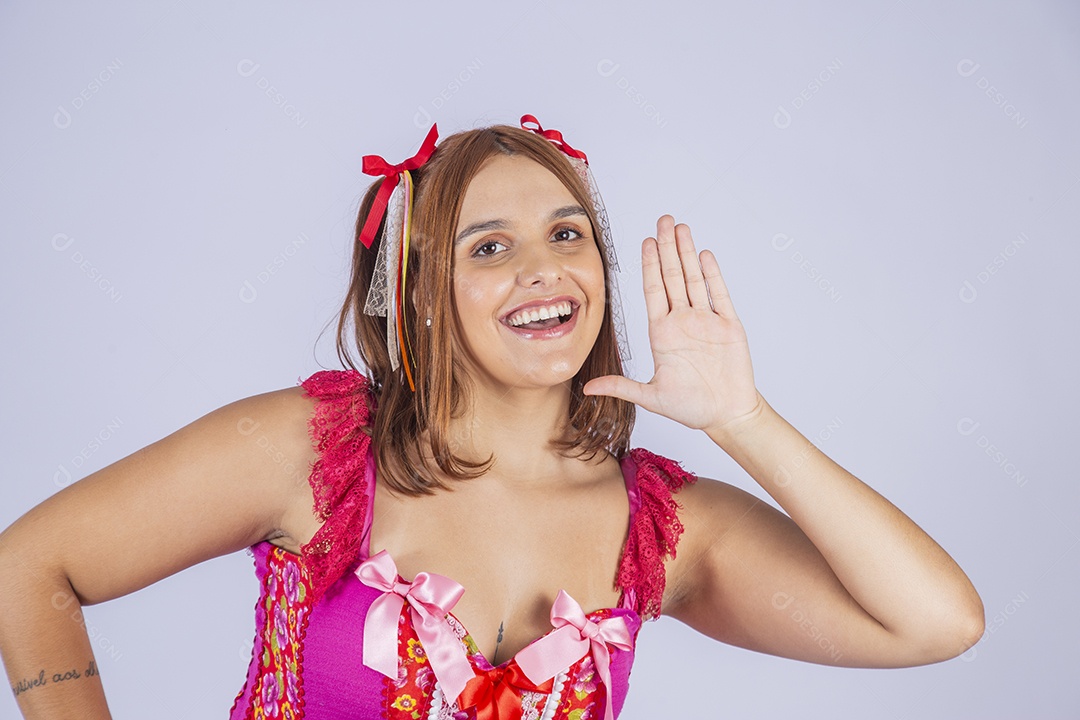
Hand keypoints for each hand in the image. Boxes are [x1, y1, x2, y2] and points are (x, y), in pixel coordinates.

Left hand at [583, 215, 763, 436]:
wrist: (726, 416)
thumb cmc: (691, 408)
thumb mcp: (651, 397)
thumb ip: (621, 386)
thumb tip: (588, 387)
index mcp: (662, 333)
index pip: (653, 291)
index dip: (649, 265)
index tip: (645, 241)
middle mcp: (682, 321)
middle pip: (672, 277)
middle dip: (667, 248)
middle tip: (663, 219)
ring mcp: (706, 321)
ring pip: (694, 279)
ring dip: (687, 253)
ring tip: (681, 228)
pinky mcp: (729, 326)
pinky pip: (719, 295)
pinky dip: (712, 275)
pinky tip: (705, 255)